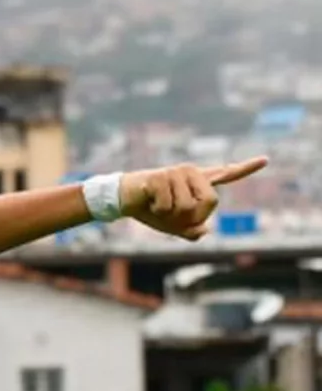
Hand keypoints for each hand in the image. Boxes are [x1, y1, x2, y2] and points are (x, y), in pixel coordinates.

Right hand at [120, 157, 268, 240]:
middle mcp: (191, 173)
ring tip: (158, 206)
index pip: (226, 174)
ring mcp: (176, 172)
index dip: (246, 168)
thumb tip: (205, 230)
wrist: (124, 200)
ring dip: (171, 216)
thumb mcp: (173, 225)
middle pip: (210, 202)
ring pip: (187, 207)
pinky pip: (167, 206)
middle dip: (192, 217)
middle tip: (172, 214)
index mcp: (197, 182)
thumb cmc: (150, 210)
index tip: (266, 160)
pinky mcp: (161, 176)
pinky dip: (157, 211)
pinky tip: (149, 201)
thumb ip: (191, 230)